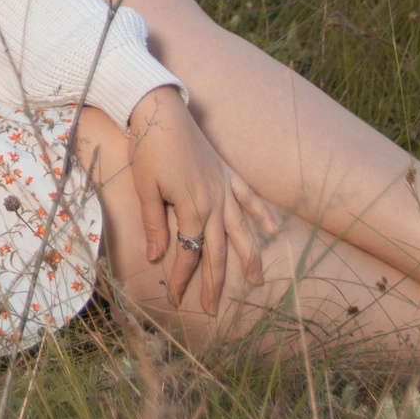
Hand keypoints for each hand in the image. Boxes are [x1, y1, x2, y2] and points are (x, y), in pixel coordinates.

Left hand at [122, 86, 281, 312]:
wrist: (160, 110)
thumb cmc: (148, 148)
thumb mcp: (146, 188)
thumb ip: (154, 224)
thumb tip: (155, 257)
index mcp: (192, 208)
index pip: (189, 252)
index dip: (182, 278)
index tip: (177, 300)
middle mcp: (214, 201)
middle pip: (218, 249)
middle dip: (215, 281)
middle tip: (213, 308)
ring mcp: (224, 187)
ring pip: (241, 229)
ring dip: (249, 256)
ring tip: (256, 280)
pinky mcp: (227, 173)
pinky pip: (249, 198)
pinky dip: (262, 214)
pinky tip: (273, 230)